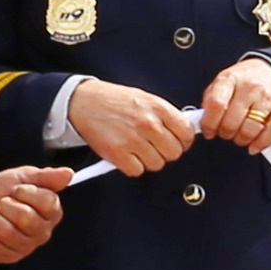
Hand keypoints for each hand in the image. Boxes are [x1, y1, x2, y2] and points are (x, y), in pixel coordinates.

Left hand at [0, 166, 67, 265]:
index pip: (47, 202)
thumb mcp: (24, 177)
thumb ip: (46, 176)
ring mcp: (26, 246)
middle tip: (1, 202)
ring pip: (7, 232)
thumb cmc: (5, 192)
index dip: (25, 192)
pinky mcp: (8, 257)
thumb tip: (68, 174)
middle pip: (26, 218)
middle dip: (5, 205)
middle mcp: (43, 231)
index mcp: (52, 211)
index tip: (16, 189)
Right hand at [66, 77, 195, 176]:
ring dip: (149, 160)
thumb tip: (184, 131)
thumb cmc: (114, 100)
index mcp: (159, 109)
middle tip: (155, 147)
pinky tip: (127, 155)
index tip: (177, 142)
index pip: (187, 134)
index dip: (183, 141)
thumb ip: (166, 115)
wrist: (83, 101)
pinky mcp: (117, 153)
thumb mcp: (146, 99)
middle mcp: (148, 124)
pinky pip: (137, 170)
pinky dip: (132, 167)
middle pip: (174, 152)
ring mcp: (133, 139)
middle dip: (166, 152)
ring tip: (139, 150)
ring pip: (157, 164)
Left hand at [199, 59, 270, 152]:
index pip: (216, 105)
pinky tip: (254, 146)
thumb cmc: (241, 81)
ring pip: (251, 129)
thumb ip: (210, 102)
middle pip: (232, 121)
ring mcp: (267, 98)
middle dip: (225, 133)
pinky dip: (262, 142)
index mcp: (230, 79)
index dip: (209, 124)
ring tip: (238, 137)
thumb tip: (203, 124)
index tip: (208, 131)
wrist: (267, 70)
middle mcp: (250, 87)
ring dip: (241, 139)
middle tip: (224, 133)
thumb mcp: (220, 84)